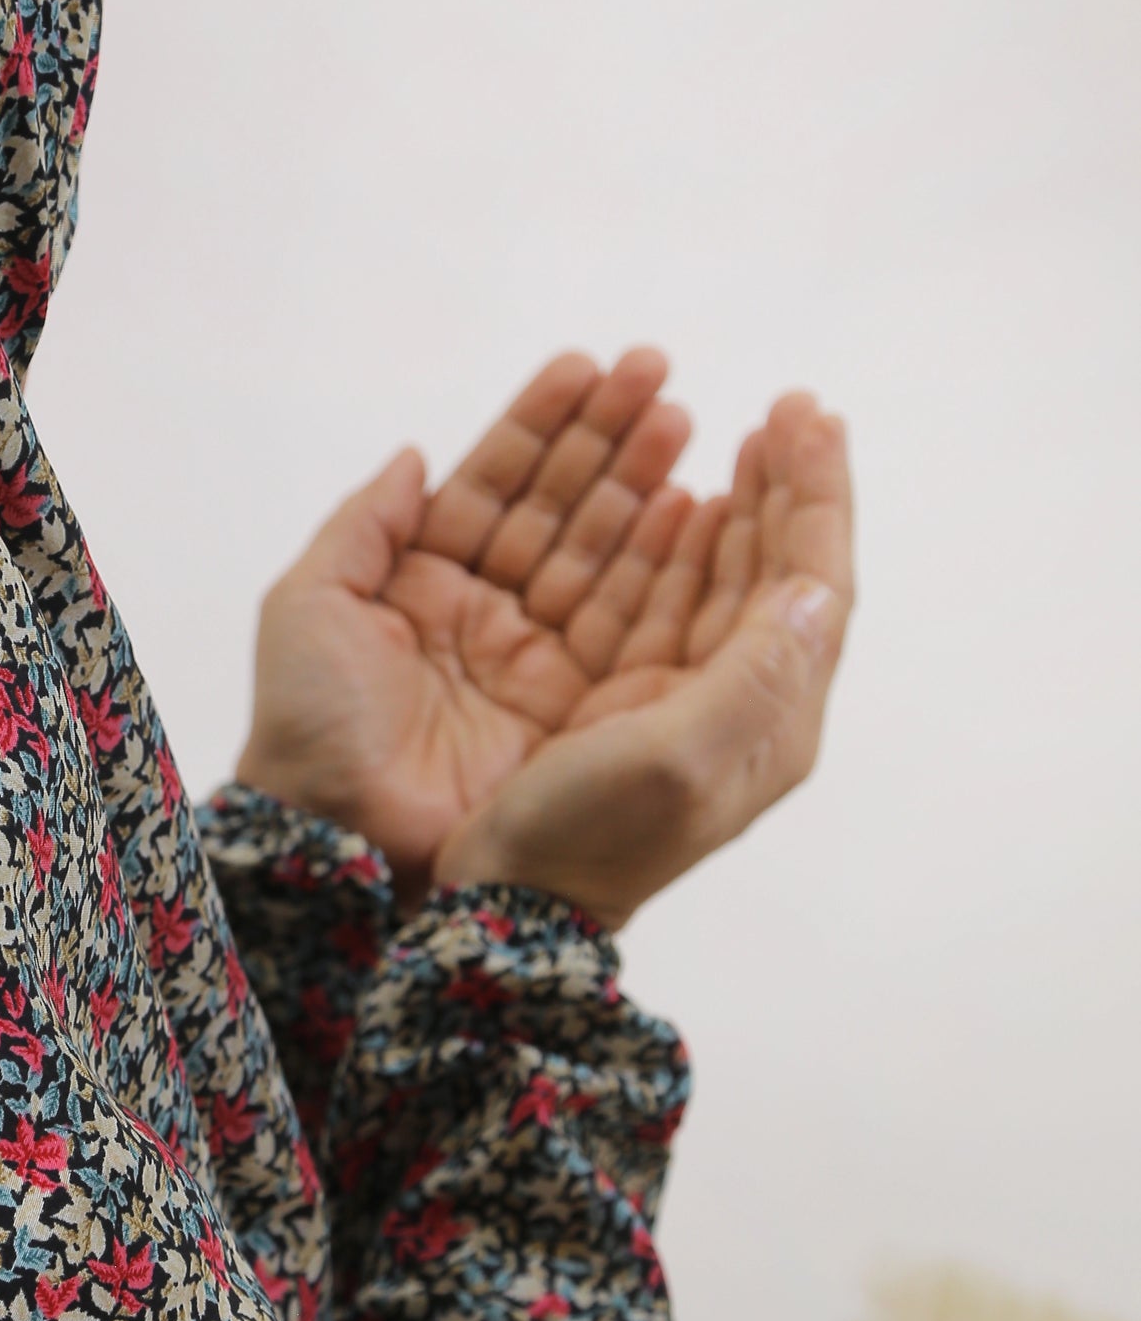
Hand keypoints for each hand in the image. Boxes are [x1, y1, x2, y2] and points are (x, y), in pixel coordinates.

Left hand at [235, 348, 699, 899]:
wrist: (339, 835)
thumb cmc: (308, 724)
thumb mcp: (311, 604)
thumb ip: (365, 523)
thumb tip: (416, 454)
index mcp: (420, 583)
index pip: (492, 484)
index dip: (540, 424)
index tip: (589, 364)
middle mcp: (484, 613)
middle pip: (558, 508)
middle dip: (609, 439)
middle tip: (660, 373)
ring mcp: (533, 659)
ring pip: (598, 553)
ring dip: (643, 485)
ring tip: (684, 418)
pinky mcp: (573, 708)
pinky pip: (625, 625)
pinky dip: (661, 567)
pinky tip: (695, 509)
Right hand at [431, 397, 853, 927]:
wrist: (504, 909)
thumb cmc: (581, 841)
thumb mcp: (675, 760)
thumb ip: (755, 673)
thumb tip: (813, 586)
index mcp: (765, 722)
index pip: (812, 587)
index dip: (815, 498)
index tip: (807, 417)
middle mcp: (737, 709)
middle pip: (778, 574)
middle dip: (786, 487)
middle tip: (786, 411)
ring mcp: (683, 705)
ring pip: (726, 581)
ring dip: (737, 505)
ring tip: (739, 438)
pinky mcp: (627, 702)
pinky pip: (670, 603)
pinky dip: (680, 546)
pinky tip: (678, 508)